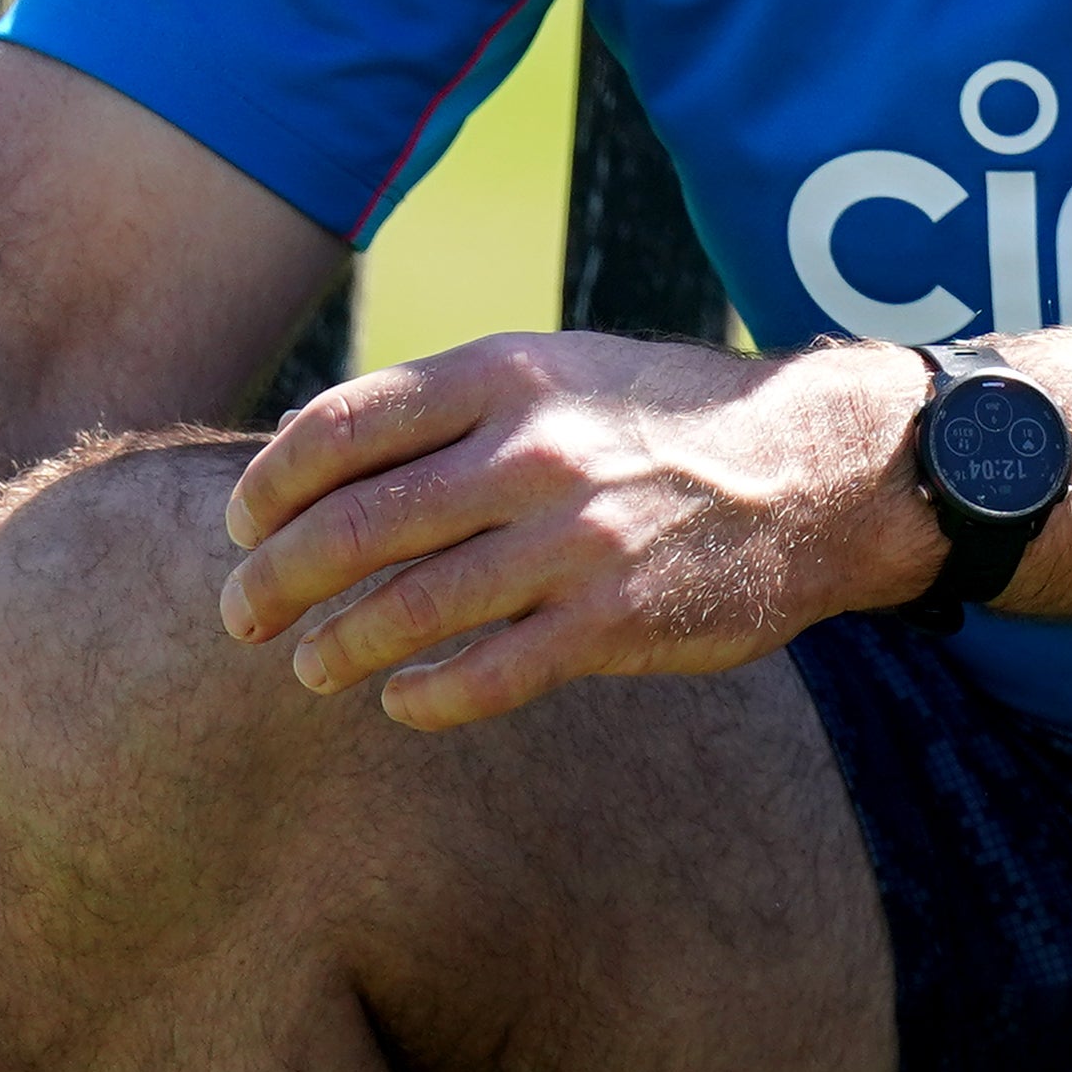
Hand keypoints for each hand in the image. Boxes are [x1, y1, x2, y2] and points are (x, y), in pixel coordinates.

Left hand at [219, 336, 938, 731]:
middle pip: (348, 530)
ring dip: (332, 649)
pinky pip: (483, 678)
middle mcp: (535, 452)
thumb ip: (455, 407)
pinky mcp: (615, 621)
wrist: (829, 469)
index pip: (338, 431)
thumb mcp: (570, 371)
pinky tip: (404, 700)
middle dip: (271, 583)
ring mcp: (576, 541)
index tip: (243, 526)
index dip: (267, 488)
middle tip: (244, 614)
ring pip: (402, 613)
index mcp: (511, 375)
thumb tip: (307, 455)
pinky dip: (423, 698)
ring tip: (312, 665)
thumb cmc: (675, 421)